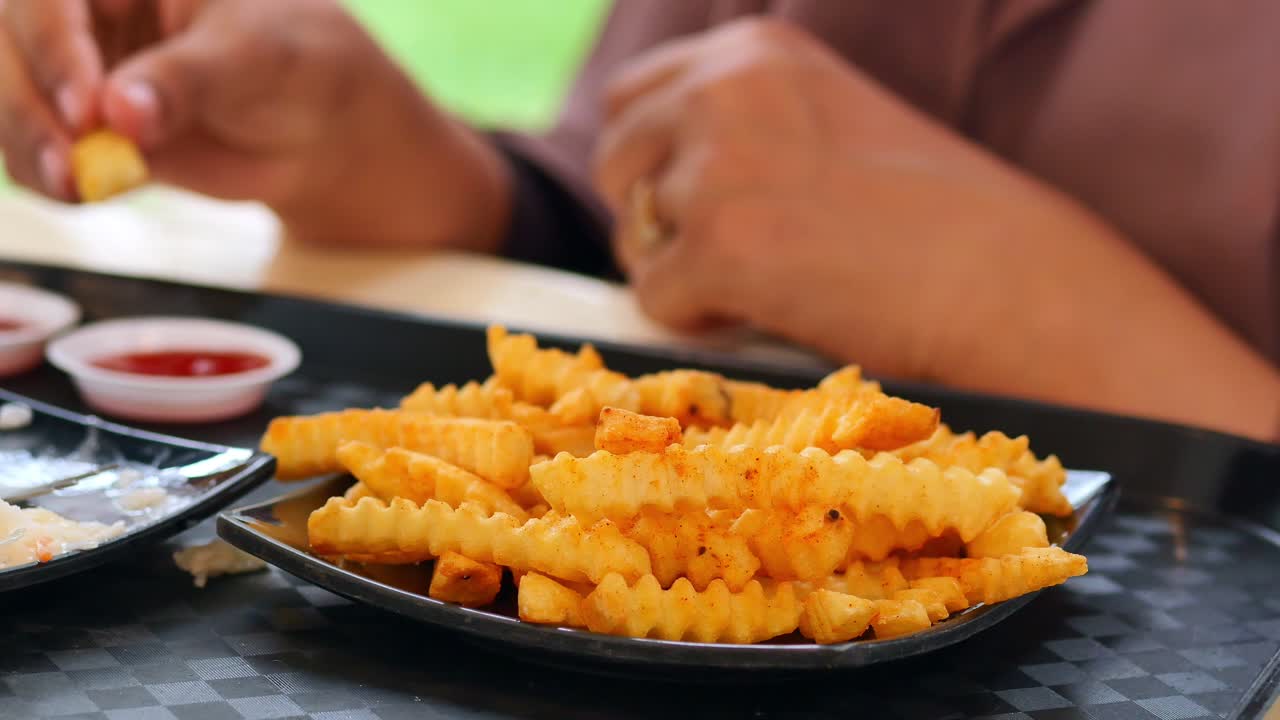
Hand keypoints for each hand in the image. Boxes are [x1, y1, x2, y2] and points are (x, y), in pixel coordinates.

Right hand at [0, 0, 509, 248]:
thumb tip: (121, 113)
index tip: (86, 107)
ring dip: (30, 146)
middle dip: (29, 103)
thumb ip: (187, 81)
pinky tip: (79, 192)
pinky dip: (48, 175)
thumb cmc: (292, 62)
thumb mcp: (250, 58)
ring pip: (14, 99)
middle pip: (12, 44)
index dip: (53, 44)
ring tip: (76, 185)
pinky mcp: (87, 128)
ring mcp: (79, 70)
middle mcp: (86, 16)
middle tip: (71, 160)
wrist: (316, 122)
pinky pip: (38, 149)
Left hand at [594, 18, 1046, 380]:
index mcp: (752, 51)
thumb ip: (741, 126)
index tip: (703, 205)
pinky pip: (653, 298)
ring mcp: (719, 165)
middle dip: (653, 219)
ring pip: (633, 237)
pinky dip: (696, 321)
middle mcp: (724, 89)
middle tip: (728, 257)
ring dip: (680, 271)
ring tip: (764, 284)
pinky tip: (766, 313)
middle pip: (616, 164)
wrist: (1008, 280)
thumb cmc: (931, 214)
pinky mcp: (722, 244)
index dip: (651, 164)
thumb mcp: (824, 121)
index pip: (631, 99)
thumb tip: (652, 187)